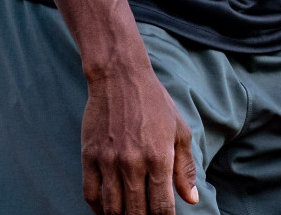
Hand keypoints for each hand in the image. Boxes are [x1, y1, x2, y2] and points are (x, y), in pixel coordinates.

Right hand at [81, 57, 197, 214]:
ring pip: (112, 208)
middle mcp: (133, 163)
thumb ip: (185, 168)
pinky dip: (98, 208)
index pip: (161, 207)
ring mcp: (108, 162)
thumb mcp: (180, 131)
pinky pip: (90, 195)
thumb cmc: (155, 103)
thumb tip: (191, 200)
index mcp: (159, 157)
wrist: (120, 78)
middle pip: (135, 213)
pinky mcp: (89, 157)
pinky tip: (108, 209)